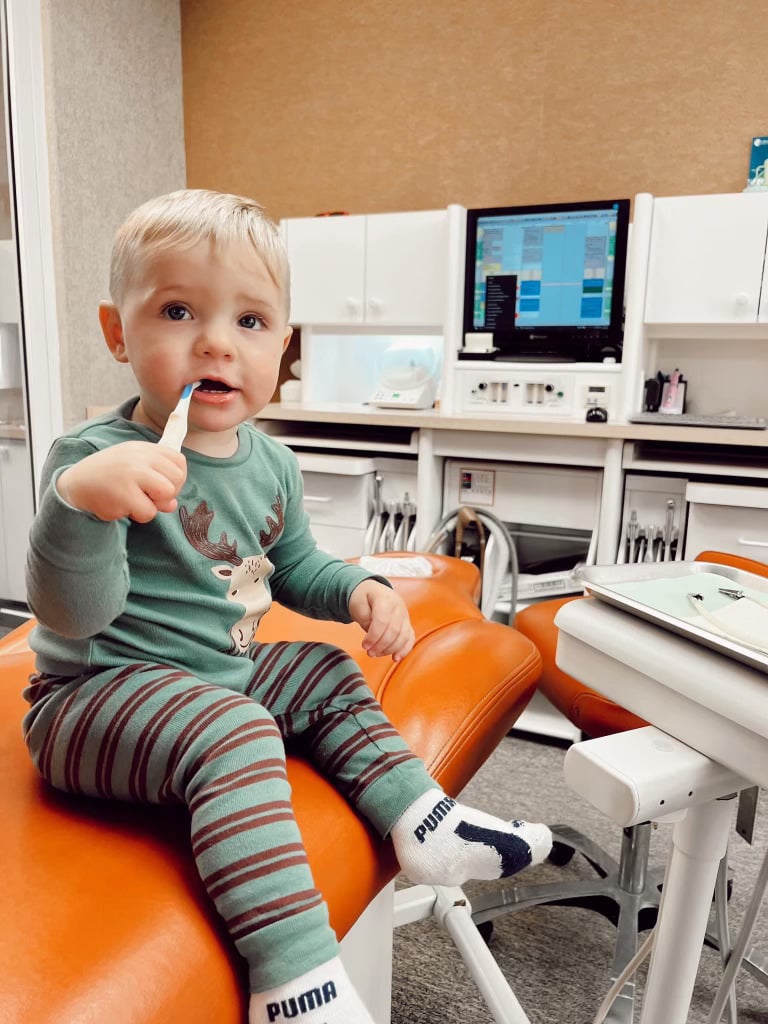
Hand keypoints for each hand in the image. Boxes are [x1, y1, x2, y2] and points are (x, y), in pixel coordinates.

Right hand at [56, 441, 186, 522]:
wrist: (75, 485)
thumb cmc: (109, 477)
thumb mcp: (134, 467)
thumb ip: (157, 480)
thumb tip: (172, 504)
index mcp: (143, 448)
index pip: (179, 461)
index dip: (177, 478)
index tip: (163, 485)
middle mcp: (139, 458)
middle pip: (177, 479)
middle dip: (167, 493)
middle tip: (149, 496)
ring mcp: (132, 474)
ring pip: (167, 494)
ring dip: (154, 505)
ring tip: (135, 501)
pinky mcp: (125, 495)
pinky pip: (149, 512)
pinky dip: (139, 515)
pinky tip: (123, 506)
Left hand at [348, 579, 414, 661]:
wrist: (372, 590)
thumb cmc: (363, 598)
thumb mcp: (358, 604)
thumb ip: (366, 619)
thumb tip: (375, 636)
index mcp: (385, 598)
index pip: (382, 620)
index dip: (373, 636)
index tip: (364, 645)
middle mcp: (398, 606)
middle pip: (394, 630)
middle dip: (381, 645)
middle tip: (369, 652)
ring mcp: (405, 615)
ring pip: (403, 636)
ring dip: (390, 649)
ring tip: (377, 654)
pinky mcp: (407, 623)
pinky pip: (410, 638)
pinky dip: (404, 650)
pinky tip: (395, 658)